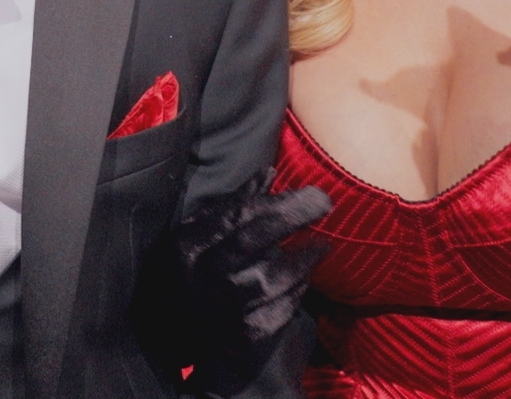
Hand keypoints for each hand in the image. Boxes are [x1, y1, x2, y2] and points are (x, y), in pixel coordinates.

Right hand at [177, 169, 330, 393]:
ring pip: (266, 281)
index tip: (312, 193)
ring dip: (300, 261)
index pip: (235, 216)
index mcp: (188, 245)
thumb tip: (269, 174)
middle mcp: (199, 277)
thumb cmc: (200, 269)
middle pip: (248, 242)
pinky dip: (295, 294)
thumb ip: (236, 204)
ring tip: (320, 246)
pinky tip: (303, 279)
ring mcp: (218, 310)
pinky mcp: (239, 336)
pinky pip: (275, 312)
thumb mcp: (205, 233)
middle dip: (290, 219)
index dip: (277, 203)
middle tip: (324, 204)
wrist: (185, 333)